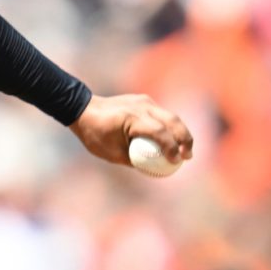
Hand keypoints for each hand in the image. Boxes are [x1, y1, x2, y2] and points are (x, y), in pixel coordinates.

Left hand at [68, 94, 193, 165]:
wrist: (83, 110)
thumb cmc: (94, 134)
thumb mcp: (113, 154)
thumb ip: (135, 160)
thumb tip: (156, 169)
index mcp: (131, 118)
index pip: (159, 132)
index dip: (171, 148)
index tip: (176, 162)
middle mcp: (140, 106)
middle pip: (172, 120)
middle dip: (185, 139)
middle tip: (187, 156)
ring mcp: (143, 101)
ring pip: (170, 115)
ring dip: (181, 132)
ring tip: (185, 150)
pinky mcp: (143, 100)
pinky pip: (162, 114)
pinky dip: (170, 126)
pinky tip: (173, 140)